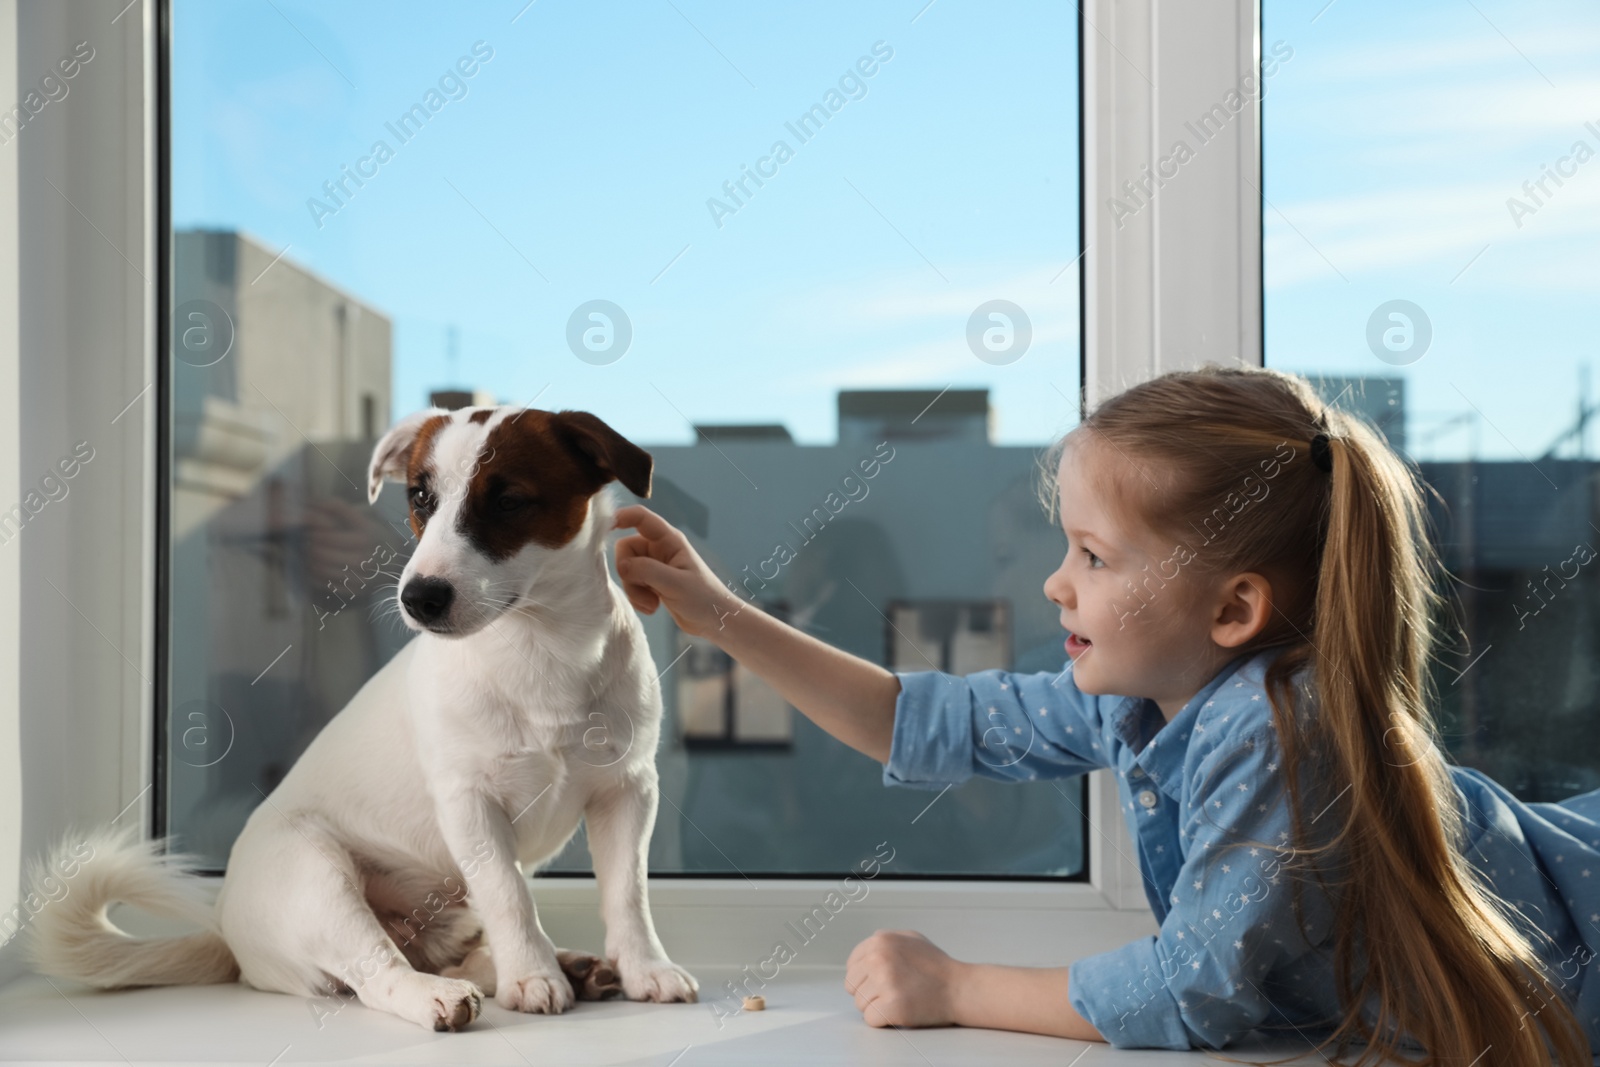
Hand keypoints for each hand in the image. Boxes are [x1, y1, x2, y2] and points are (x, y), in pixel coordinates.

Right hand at [612, 505, 743, 638]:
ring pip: (626, 570)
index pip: (641, 518)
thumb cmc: (703, 598)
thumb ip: (647, 571)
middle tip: (644, 590)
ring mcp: (654, 566)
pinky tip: (653, 608)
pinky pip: (631, 585)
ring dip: (634, 590)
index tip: (605, 528)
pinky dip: (638, 598)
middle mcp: (659, 549)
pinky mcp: (651, 582)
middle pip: (625, 549)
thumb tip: (621, 566)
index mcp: (669, 540)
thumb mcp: (675, 583)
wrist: (714, 621)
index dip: (621, 517)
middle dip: (628, 573)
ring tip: (653, 604)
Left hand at [844, 930, 960, 1028]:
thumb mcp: (910, 939)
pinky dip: (883, 1021)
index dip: (864, 978)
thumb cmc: (937, 967)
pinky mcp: (892, 1006)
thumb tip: (863, 953)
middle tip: (891, 993)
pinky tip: (900, 1011)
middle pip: (852, 986)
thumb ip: (885, 941)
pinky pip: (870, 1019)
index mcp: (880, 940)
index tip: (879, 982)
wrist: (960, 988)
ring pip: (860, 1004)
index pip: (852, 966)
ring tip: (899, 1000)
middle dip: (868, 992)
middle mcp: (879, 958)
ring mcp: (885, 982)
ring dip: (876, 1007)